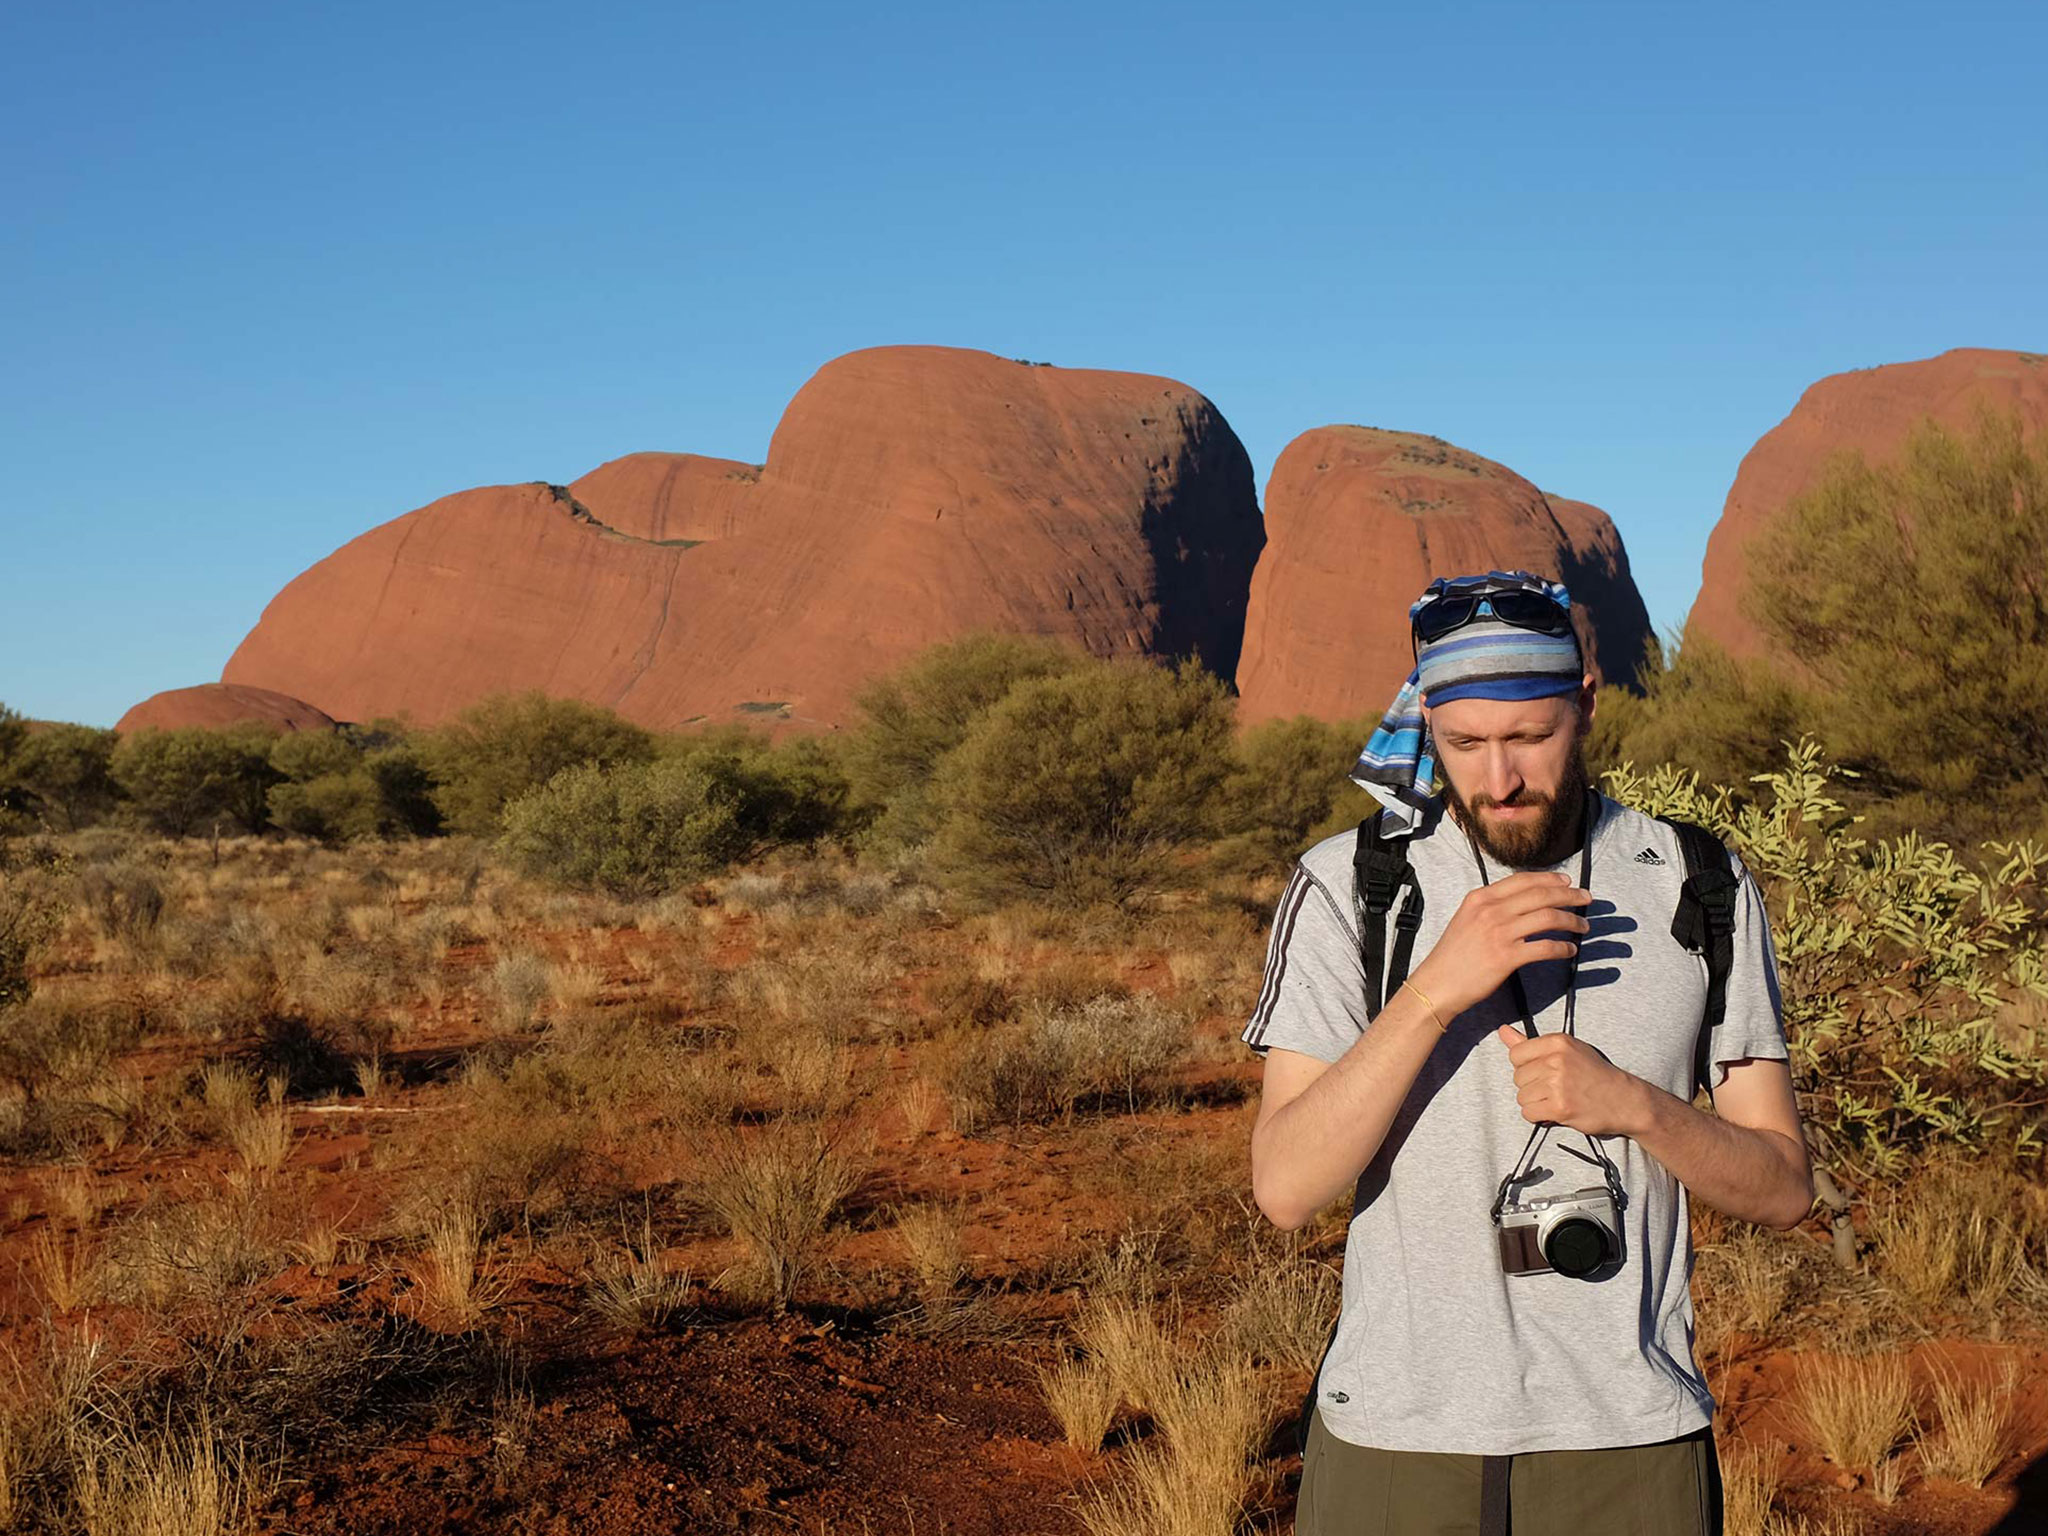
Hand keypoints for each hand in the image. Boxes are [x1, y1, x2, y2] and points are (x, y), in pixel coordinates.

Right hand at [1406, 872, 1591, 1019]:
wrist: (1438, 983)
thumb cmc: (1453, 955)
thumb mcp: (1467, 918)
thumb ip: (1491, 907)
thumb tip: (1523, 903)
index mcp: (1481, 897)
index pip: (1523, 880)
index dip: (1550, 879)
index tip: (1568, 883)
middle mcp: (1490, 910)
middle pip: (1541, 895)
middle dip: (1570, 896)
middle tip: (1587, 899)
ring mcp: (1499, 933)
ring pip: (1548, 917)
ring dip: (1572, 921)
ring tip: (1583, 926)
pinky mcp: (1506, 957)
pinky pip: (1545, 947)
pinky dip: (1563, 948)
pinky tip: (1570, 950)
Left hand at [1495, 1025, 1649, 1137]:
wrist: (1625, 1100)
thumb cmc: (1594, 1074)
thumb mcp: (1567, 1051)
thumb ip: (1531, 1044)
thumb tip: (1502, 1031)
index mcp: (1558, 1042)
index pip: (1515, 1054)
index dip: (1526, 1067)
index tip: (1543, 1072)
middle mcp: (1556, 1060)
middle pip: (1517, 1077)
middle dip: (1532, 1087)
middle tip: (1555, 1089)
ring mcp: (1558, 1084)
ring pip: (1522, 1097)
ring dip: (1536, 1103)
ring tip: (1557, 1099)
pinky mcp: (1560, 1107)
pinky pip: (1529, 1114)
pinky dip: (1539, 1116)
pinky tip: (1555, 1112)